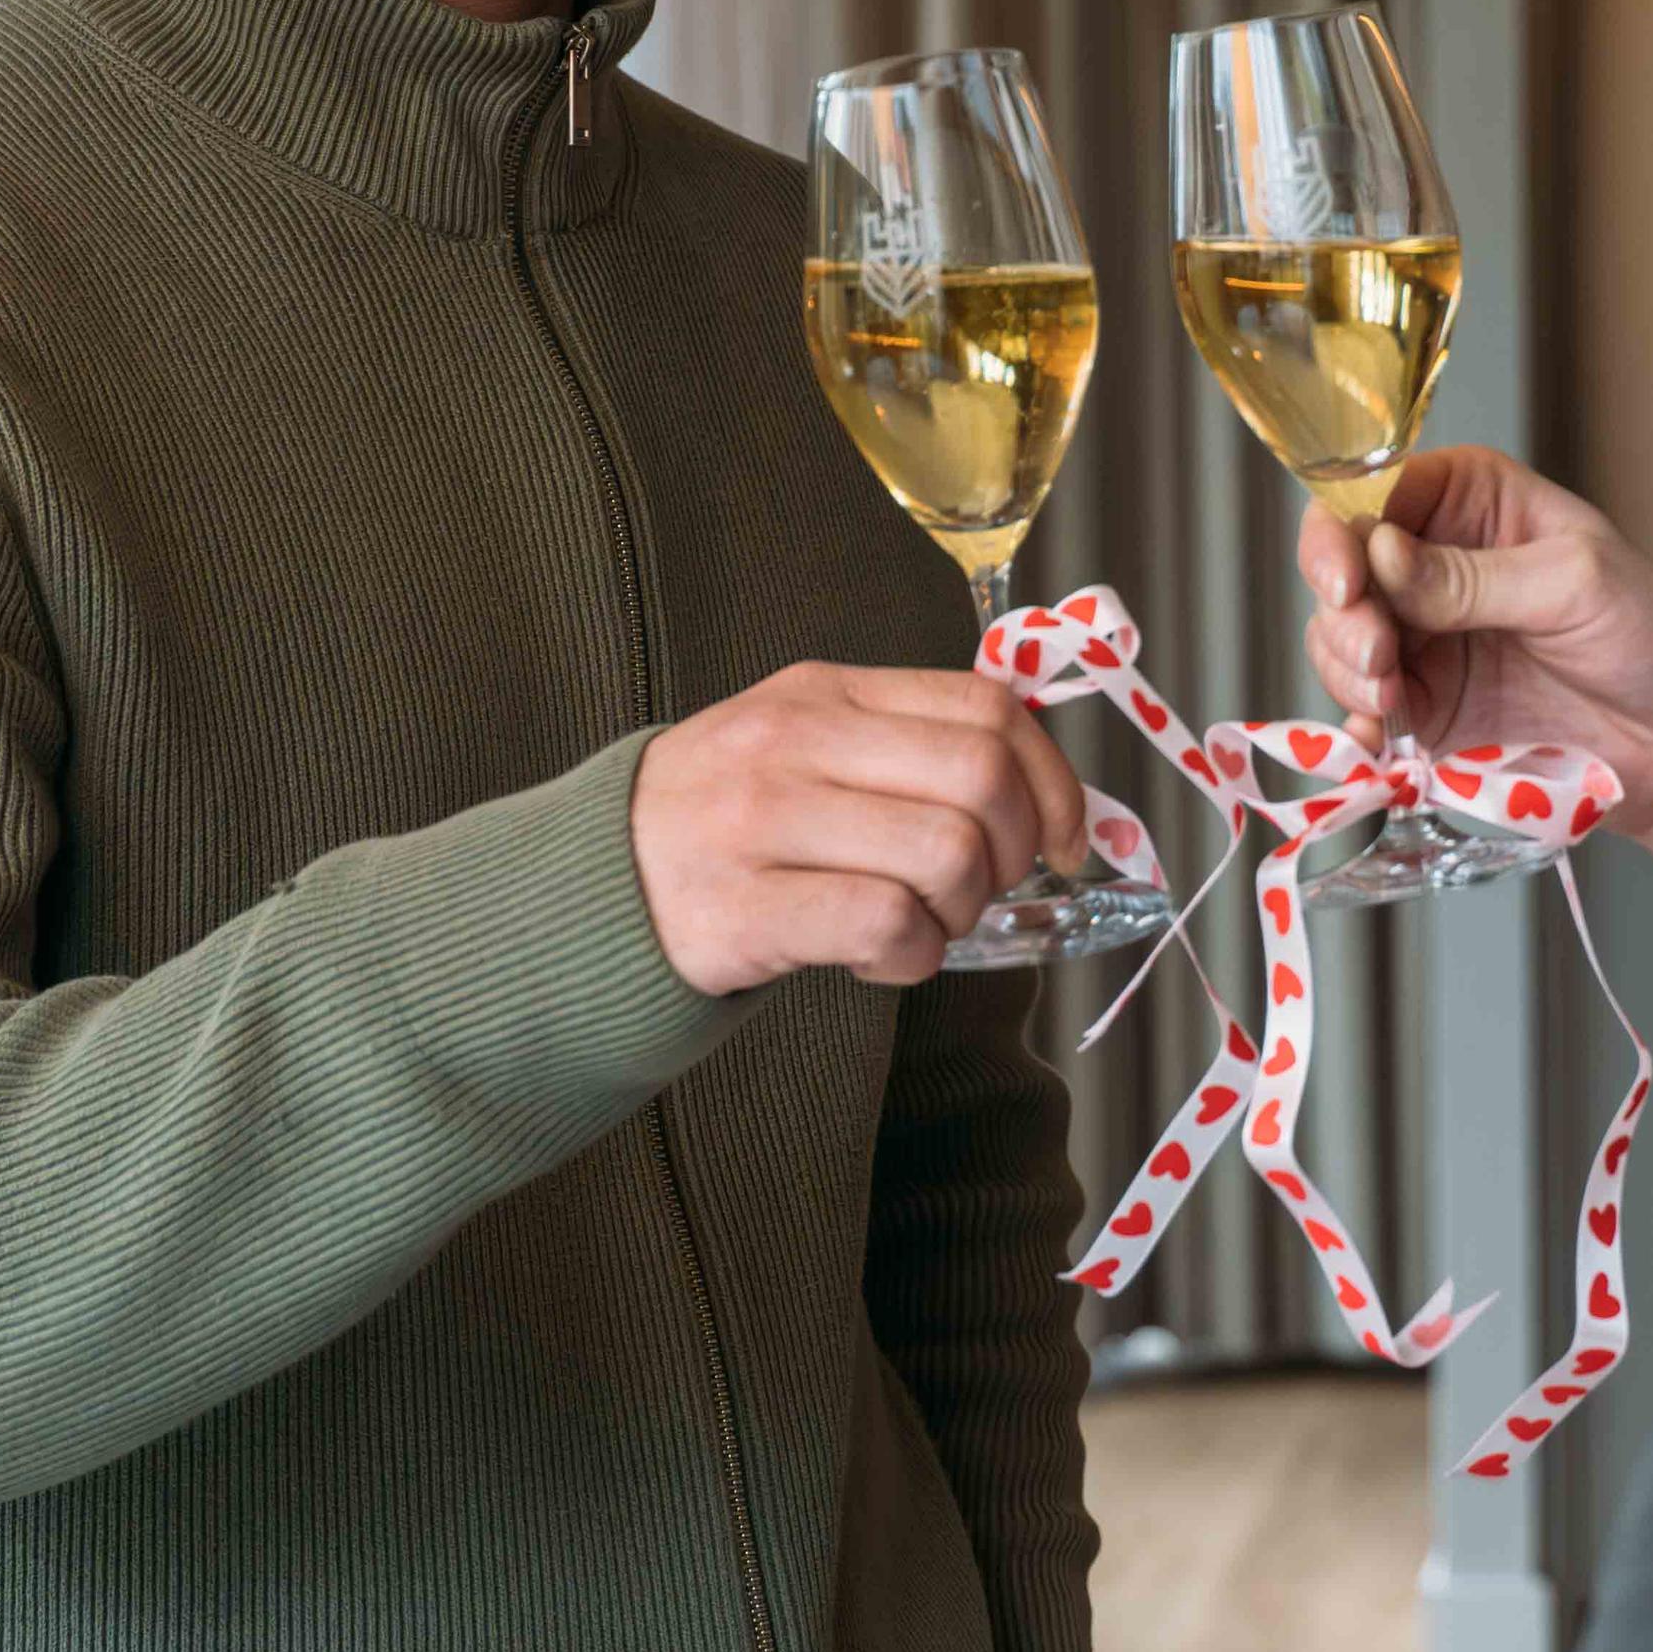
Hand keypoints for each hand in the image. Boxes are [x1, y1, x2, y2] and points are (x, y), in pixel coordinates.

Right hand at [628, 661, 1089, 997]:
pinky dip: (909, 958)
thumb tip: (1039, 783)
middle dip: (1013, 850)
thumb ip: (902, 745)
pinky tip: (873, 958)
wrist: (589, 888)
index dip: (1053, 779)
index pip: (987, 707)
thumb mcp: (802, 746)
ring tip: (917, 924)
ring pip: (944, 854)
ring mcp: (761, 820)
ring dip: (959, 911)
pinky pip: (885, 925)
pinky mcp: (741, 908)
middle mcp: (794, 740)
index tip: (1063, 839)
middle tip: (980, 890)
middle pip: (980, 777)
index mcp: (826, 693)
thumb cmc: (725, 826)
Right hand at [1299, 442, 1652, 851]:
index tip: (1349, 581)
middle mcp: (1434, 562)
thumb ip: (1472, 577)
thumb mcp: (1574, 584)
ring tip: (1393, 700)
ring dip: (1346, 670)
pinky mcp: (1429, 709)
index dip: (1342, 532)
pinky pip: (1364, 712)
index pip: (1372, 494)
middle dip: (1342, 612)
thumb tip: (1380, 555)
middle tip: (1378, 656)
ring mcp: (1427, 638)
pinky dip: (1359, 726)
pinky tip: (1383, 741)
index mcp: (1471, 501)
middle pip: (1341, 569)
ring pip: (1338, 641)